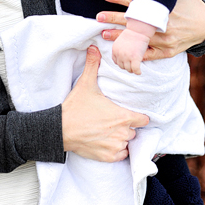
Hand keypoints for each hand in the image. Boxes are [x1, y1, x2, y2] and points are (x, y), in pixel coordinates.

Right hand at [61, 46, 148, 161]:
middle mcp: (123, 133)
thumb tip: (94, 47)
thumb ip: (92, 65)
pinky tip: (104, 142)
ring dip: (120, 139)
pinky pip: (120, 155)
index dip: (138, 116)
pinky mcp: (108, 157)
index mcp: (123, 116)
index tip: (131, 114)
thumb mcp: (85, 84)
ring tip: (107, 132)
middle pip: (134, 131)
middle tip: (113, 121)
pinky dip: (114, 151)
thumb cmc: (75, 108)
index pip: (144, 119)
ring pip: (127, 143)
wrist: (60, 129)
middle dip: (126, 127)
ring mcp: (116, 146)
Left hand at [97, 0, 204, 59]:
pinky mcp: (167, 52)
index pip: (138, 1)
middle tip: (98, 16)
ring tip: (103, 33)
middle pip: (135, 21)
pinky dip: (135, 54)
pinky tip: (121, 52)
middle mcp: (165, 24)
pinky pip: (148, 55)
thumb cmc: (190, 3)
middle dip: (114, 18)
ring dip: (119, 37)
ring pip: (139, 39)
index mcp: (165, 7)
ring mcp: (166, 40)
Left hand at [111, 28, 150, 74]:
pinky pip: (135, 69)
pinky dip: (137, 72)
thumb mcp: (121, 41)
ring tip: (136, 69)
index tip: (127, 63)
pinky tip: (139, 72)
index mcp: (114, 50)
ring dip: (132, 70)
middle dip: (127, 67)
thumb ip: (120, 49)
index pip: (116, 61)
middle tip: (132, 66)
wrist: (138, 31)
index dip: (122, 63)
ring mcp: (126, 57)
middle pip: (122, 66)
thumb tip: (122, 55)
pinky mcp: (134, 58)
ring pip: (128, 69)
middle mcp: (119, 54)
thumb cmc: (132, 34)